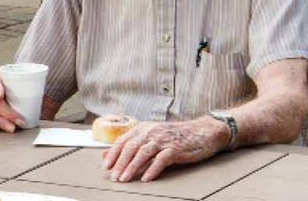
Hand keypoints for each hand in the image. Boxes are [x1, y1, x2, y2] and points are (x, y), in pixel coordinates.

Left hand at [101, 118, 227, 181]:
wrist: (201, 132)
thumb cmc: (175, 136)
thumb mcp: (151, 136)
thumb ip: (130, 144)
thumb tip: (107, 154)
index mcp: (143, 128)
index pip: (123, 140)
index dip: (113, 154)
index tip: (106, 166)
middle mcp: (151, 132)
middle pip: (131, 147)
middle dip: (120, 163)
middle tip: (114, 177)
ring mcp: (163, 139)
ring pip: (143, 153)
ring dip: (132, 167)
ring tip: (125, 179)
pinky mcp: (175, 148)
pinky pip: (161, 159)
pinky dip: (152, 169)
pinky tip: (146, 178)